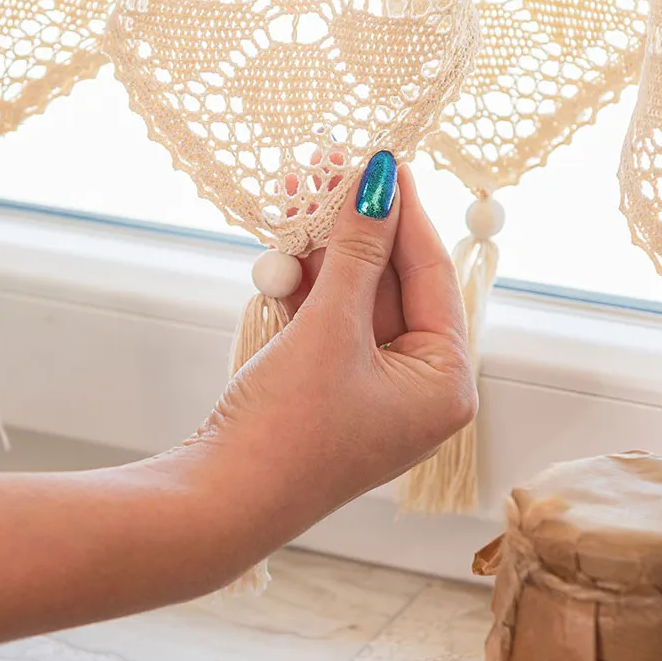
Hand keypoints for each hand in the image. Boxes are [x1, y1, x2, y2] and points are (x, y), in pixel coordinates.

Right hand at [183, 156, 477, 576]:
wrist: (216, 502)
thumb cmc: (288, 430)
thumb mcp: (330, 328)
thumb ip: (357, 250)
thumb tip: (378, 180)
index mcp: (445, 385)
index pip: (433, 277)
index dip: (406, 213)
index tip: (386, 159)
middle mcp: (416, 389)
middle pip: (393, 283)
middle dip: (358, 225)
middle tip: (334, 166)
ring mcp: (370, 390)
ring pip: (355, 297)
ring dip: (327, 247)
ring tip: (301, 187)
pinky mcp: (326, 389)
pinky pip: (328, 320)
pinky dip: (308, 282)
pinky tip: (288, 236)